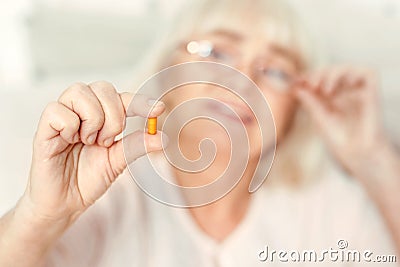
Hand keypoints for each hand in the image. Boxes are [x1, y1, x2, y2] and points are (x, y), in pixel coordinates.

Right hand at [22, 81, 165, 224]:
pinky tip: (69, 141)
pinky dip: (69, 126)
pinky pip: (57, 110)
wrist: (65, 203)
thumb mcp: (118, 162)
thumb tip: (162, 137)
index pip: (123, 98)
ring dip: (92, 119)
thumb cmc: (88, 178)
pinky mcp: (44, 128)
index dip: (141, 101)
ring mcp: (64, 117)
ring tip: (89, 141)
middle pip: (103, 88)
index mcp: (103, 117)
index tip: (159, 109)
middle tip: (107, 141)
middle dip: (113, 115)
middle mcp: (83, 111)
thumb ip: (136, 146)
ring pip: (79, 92)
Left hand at [294, 66, 388, 178]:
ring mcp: (357, 90)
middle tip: (310, 84)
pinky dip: (354, 74)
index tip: (295, 81)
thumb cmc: (339, 138)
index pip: (318, 79)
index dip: (307, 77)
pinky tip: (343, 86)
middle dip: (318, 74)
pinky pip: (367, 72)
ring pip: (346, 68)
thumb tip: (296, 87)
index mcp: (328, 96)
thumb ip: (310, 102)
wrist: (357, 152)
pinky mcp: (372, 91)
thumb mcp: (319, 118)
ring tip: (324, 89)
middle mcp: (343, 91)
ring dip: (333, 74)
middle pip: (330, 71)